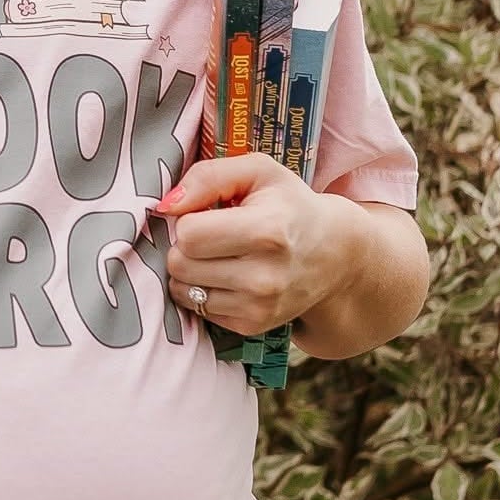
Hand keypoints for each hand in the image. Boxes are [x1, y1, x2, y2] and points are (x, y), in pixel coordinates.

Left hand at [152, 154, 351, 339]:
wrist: (334, 254)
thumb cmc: (289, 205)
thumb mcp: (258, 172)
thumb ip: (208, 176)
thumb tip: (166, 206)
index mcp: (268, 231)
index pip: (189, 234)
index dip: (189, 219)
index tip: (208, 214)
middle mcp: (265, 277)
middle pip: (179, 264)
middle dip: (185, 246)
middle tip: (213, 235)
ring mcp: (259, 307)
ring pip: (182, 291)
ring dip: (190, 271)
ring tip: (220, 255)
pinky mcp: (251, 326)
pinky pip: (198, 310)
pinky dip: (204, 292)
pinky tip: (229, 276)